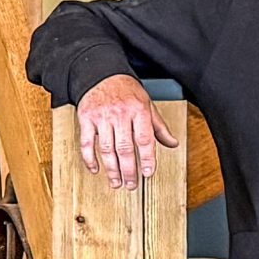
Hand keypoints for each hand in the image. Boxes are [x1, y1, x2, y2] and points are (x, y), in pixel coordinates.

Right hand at [75, 73, 177, 192]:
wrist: (102, 74)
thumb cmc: (126, 91)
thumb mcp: (147, 105)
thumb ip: (158, 126)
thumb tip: (172, 143)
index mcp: (139, 110)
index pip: (144, 139)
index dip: (147, 158)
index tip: (148, 173)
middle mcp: (120, 114)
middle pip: (124, 148)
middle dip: (129, 170)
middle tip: (132, 184)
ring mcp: (102, 117)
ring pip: (106, 149)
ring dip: (111, 169)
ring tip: (117, 182)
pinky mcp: (86, 119)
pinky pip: (86, 143)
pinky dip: (89, 159)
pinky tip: (95, 169)